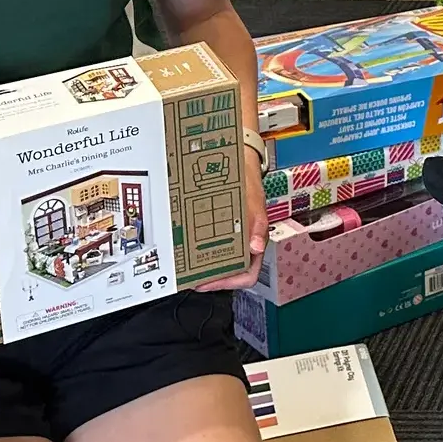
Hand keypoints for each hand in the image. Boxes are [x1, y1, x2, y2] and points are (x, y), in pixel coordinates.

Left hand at [195, 144, 269, 292]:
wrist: (239, 159)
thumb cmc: (248, 178)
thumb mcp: (253, 198)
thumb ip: (257, 222)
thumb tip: (257, 247)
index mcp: (257, 240)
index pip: (248, 275)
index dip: (227, 282)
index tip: (205, 281)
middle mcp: (246, 242)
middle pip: (231, 272)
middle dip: (210, 277)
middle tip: (188, 276)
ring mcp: (234, 236)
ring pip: (221, 260)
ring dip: (204, 265)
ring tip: (184, 265)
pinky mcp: (223, 229)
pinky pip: (213, 245)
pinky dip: (200, 250)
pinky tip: (187, 247)